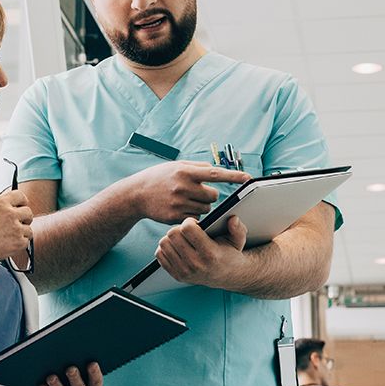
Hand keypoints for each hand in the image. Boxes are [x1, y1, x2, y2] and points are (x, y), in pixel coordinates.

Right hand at [0, 189, 33, 273]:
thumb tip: (12, 209)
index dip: (22, 202)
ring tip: (9, 237)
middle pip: (28, 212)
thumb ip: (1, 209)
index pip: (20, 196)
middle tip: (18, 224)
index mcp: (1, 203)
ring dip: (22, 233)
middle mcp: (10, 213)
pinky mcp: (19, 241)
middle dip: (25, 219)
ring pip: (29, 229)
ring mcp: (16, 228)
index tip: (22, 206)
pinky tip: (8, 244)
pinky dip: (19, 244)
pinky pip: (26, 242)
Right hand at [123, 162, 250, 223]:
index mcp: (185, 172)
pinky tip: (180, 208)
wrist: (136, 194)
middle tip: (196, 192)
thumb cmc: (159, 177)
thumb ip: (197, 167)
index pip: (214, 174)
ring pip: (206, 209)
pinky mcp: (175, 217)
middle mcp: (183, 187)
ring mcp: (179, 203)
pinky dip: (192, 215)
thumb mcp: (176, 166)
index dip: (233, 176)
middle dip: (208, 195)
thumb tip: (215, 170)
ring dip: (201, 206)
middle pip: (213, 196)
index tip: (248, 178)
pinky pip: (196, 218)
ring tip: (185, 200)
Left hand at [155, 215, 248, 289]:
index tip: (195, 223)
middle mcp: (195, 264)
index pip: (187, 229)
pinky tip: (177, 247)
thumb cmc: (230, 254)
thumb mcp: (238, 240)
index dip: (189, 221)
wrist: (227, 276)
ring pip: (164, 243)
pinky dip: (166, 248)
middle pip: (173, 234)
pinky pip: (160, 255)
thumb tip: (233, 219)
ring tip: (183, 238)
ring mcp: (185, 272)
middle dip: (179, 228)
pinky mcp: (177, 276)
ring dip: (171, 238)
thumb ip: (238, 229)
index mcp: (210, 253)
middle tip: (188, 231)